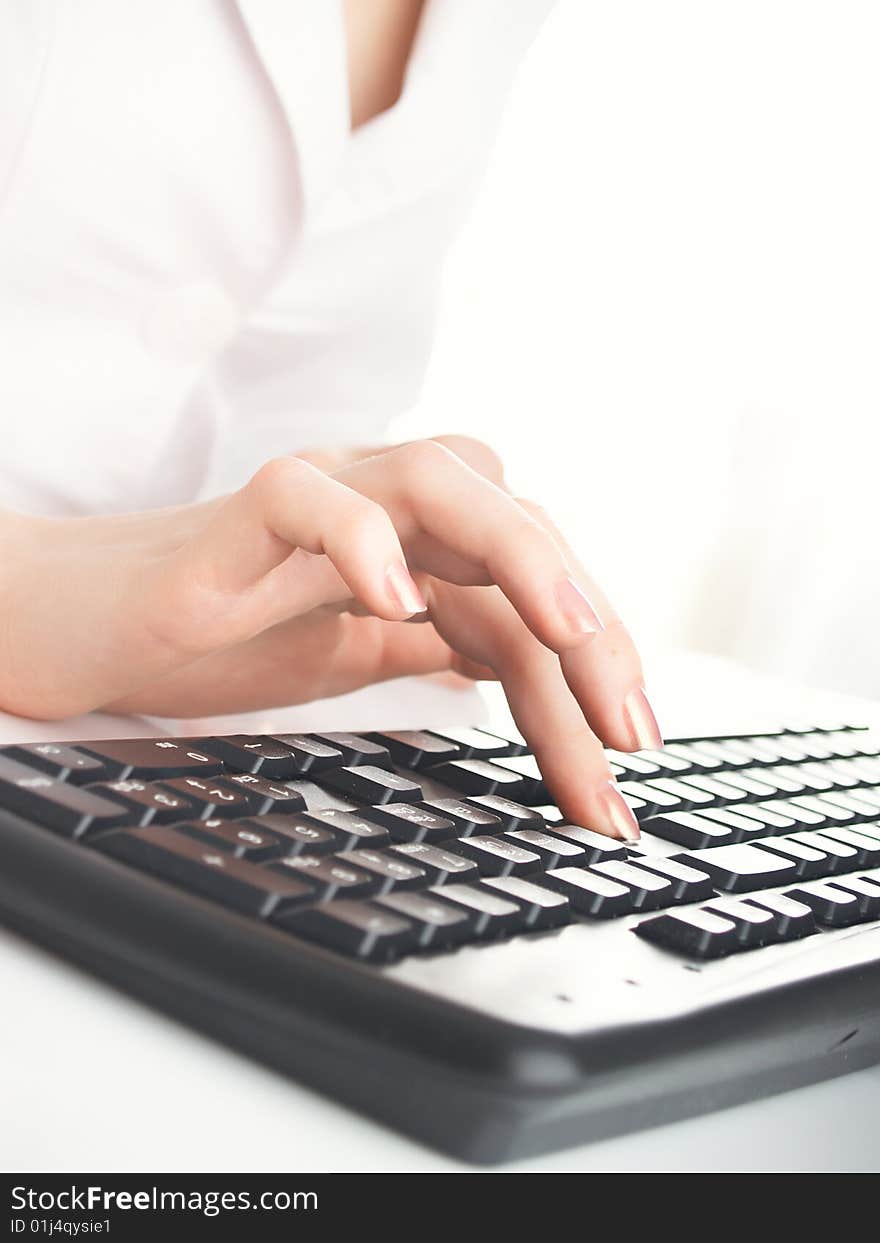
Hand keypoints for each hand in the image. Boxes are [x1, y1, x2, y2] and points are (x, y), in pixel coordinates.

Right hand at [0, 437, 660, 838]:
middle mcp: (390, 503)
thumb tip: (532, 680)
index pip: (536, 592)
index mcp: (426, 542)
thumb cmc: (227, 632)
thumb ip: (444, 647)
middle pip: (518, 534)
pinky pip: (310, 498)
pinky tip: (396, 602)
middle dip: (590, 636)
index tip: (627, 763)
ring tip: (570, 637)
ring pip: (445, 482)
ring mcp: (323, 492)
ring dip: (521, 558)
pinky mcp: (245, 509)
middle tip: (628, 735)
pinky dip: (359, 539)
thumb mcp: (361, 653)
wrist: (100, 623)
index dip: (595, 670)